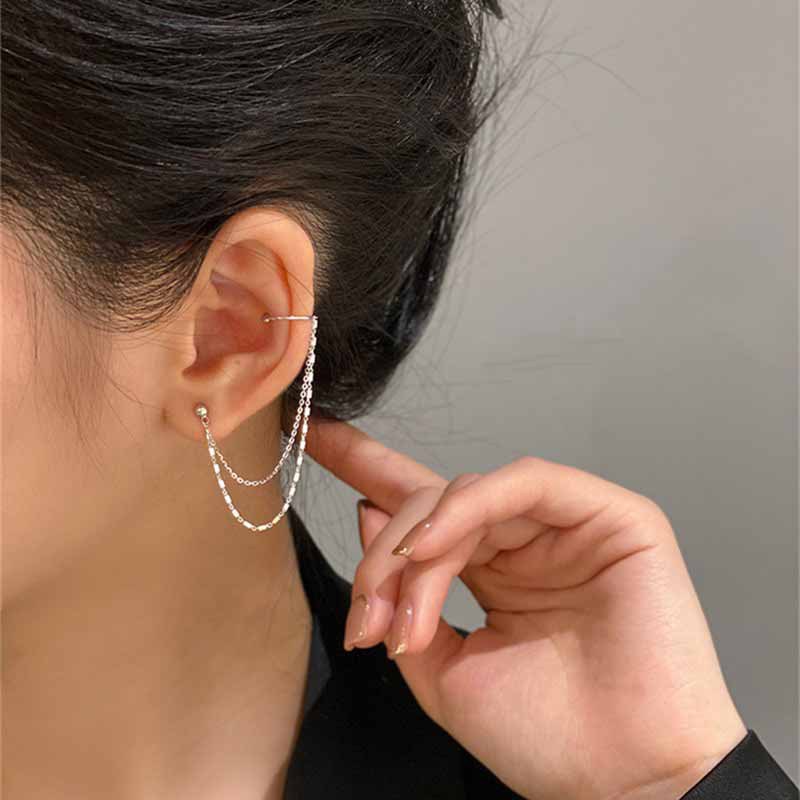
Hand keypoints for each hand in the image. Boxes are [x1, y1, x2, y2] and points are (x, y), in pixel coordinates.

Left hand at [304, 419, 746, 799]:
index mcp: (492, 572)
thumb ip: (405, 596)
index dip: (367, 467)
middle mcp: (524, 542)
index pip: (425, 508)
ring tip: (398, 613)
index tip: (312, 436)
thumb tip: (368, 514)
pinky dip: (469, 509)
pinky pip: (526, 482)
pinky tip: (431, 547)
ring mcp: (567, 525)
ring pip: (467, 494)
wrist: (624, 784)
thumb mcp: (444, 671)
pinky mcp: (612, 515)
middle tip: (364, 617)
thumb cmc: (545, 737)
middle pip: (433, 504)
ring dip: (418, 546)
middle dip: (384, 554)